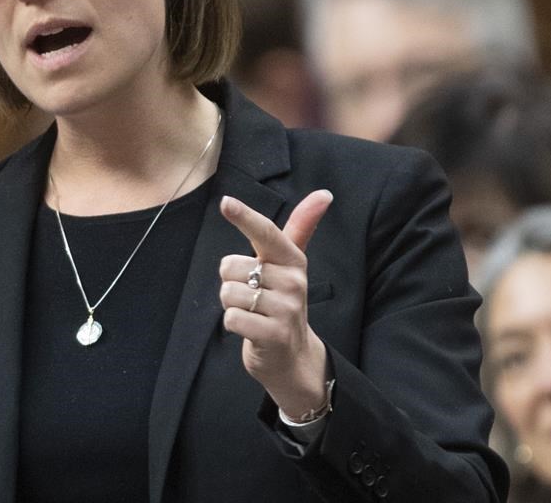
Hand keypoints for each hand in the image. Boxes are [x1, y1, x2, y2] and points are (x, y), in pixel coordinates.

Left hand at [218, 190, 332, 417]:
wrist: (293, 357)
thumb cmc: (282, 302)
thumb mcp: (289, 265)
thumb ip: (300, 228)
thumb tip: (324, 194)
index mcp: (292, 259)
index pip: (265, 232)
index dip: (244, 216)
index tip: (225, 202)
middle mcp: (293, 281)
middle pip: (230, 266)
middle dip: (231, 282)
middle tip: (252, 295)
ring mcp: (286, 309)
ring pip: (228, 292)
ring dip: (231, 304)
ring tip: (252, 312)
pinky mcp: (274, 334)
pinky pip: (231, 318)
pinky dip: (232, 323)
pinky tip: (250, 328)